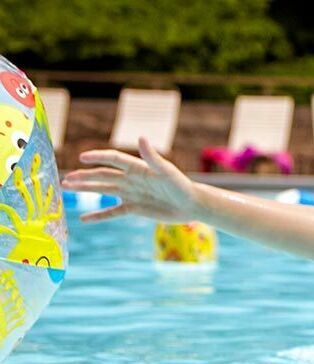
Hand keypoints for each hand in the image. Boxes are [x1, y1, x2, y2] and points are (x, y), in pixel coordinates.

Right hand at [61, 137, 201, 222]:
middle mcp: (131, 179)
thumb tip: (141, 137)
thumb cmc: (181, 186)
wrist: (191, 205)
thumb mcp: (167, 171)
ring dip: (86, 189)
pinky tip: (84, 220)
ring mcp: (131, 194)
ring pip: (104, 190)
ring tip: (67, 187)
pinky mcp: (134, 209)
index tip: (82, 157)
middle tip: (65, 179)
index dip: (98, 157)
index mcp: (138, 168)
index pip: (114, 160)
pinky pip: (112, 212)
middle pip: (103, 176)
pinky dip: (99, 216)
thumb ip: (152, 157)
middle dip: (84, 177)